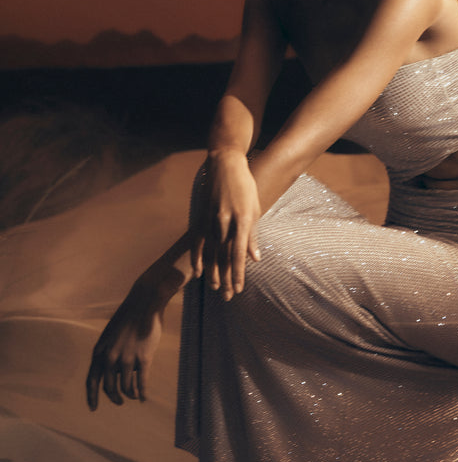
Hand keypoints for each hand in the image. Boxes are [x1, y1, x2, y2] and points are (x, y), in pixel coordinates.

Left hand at [86, 281, 162, 409]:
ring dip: (129, 395)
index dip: (91, 397)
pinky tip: (143, 398)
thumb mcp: (110, 335)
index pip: (91, 381)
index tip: (93, 408)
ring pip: (126, 388)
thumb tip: (113, 371)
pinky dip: (141, 392)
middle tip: (120, 402)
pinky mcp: (144, 358)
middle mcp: (110, 358)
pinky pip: (141, 382)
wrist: (144, 303)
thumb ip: (108, 353)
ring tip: (134, 396)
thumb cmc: (128, 317)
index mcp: (99, 351)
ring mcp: (127, 359)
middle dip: (114, 398)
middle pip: (109, 388)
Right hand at [191, 149, 261, 299]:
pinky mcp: (201, 216)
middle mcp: (225, 222)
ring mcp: (211, 219)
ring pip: (211, 252)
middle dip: (228, 279)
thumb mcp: (255, 208)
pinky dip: (198, 258)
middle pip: (224, 257)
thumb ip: (253, 235)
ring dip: (214, 273)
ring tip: (217, 289)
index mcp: (243, 220)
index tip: (239, 288)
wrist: (226, 164)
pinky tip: (199, 272)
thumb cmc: (246, 186)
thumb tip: (255, 259)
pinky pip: (198, 241)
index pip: (239, 254)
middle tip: (229, 297)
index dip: (238, 273)